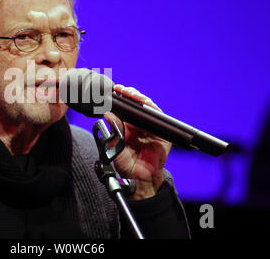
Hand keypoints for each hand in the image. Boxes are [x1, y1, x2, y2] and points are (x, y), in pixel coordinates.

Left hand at [104, 85, 171, 199]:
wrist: (139, 179)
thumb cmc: (126, 165)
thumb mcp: (115, 147)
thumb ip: (113, 131)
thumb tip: (108, 115)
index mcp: (126, 126)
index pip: (124, 108)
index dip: (120, 98)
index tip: (113, 91)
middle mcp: (139, 125)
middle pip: (135, 103)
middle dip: (128, 94)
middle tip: (120, 89)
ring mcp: (150, 127)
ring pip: (146, 106)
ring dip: (138, 98)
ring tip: (129, 92)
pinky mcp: (161, 133)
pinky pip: (157, 116)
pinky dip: (150, 107)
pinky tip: (143, 102)